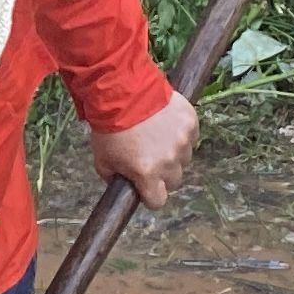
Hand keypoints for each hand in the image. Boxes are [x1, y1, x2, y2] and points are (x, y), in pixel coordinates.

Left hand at [91, 92, 197, 211]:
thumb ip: (115, 178)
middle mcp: (170, 161)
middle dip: (163, 174)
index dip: (150, 195)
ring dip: (173, 153)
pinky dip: (181, 134)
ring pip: (184, 158)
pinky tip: (165, 124)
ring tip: (156, 137)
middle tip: (149, 158)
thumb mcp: (102, 160)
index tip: (145, 187)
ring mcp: (183, 141)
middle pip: (174, 181)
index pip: (158, 201)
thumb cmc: (110, 127)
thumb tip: (125, 185)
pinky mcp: (191, 123)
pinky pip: (191, 137)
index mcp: (148, 174)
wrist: (122, 91)